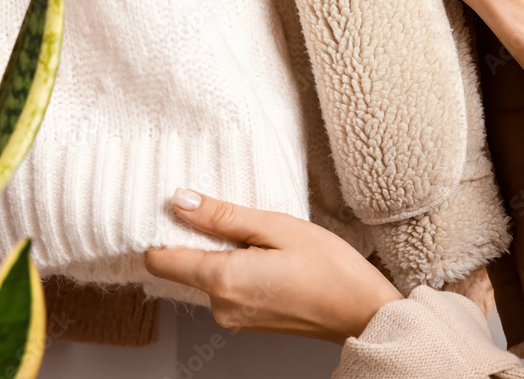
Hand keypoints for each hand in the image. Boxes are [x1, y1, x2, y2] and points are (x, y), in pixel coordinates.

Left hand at [145, 189, 402, 344]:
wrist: (363, 311)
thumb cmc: (331, 268)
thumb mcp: (278, 227)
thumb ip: (224, 216)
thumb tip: (182, 202)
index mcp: (223, 279)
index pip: (160, 259)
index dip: (165, 230)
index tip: (183, 209)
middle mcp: (220, 305)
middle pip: (185, 265)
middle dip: (205, 239)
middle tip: (247, 221)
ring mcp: (233, 317)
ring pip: (208, 275)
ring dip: (227, 254)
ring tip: (268, 241)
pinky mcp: (246, 321)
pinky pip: (227, 289)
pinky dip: (240, 269)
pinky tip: (272, 259)